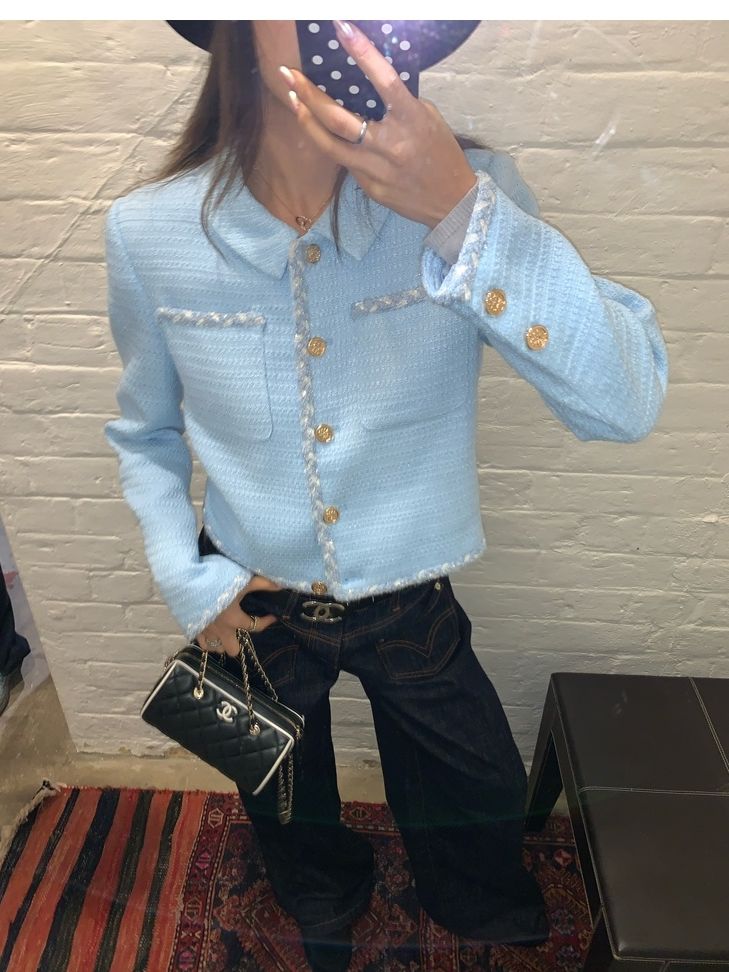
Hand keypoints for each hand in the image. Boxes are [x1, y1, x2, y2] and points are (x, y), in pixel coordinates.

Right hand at [197, 574, 283, 658]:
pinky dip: (208, 640)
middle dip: (238, 642)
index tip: (272, 617)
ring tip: (224, 630)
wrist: (186, 581)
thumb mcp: (242, 580)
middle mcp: (221, 630)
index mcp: (235, 619)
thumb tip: (281, 585)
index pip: (256, 627)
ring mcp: (206, 632)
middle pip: (233, 650)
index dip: (267, 622)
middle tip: (238, 629)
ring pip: (217, 649)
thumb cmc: (216, 581)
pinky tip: (210, 630)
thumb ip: (262, 584)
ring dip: (222, 642)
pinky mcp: (193, 629)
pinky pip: (202, 644)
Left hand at [279, 20, 476, 229]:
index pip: (384, 80)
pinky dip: (330, 143)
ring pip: (329, 144)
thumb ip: (399, 103)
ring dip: (306, 119)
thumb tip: (369, 85)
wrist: (451, 202)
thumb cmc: (441, 154)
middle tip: (288, 74)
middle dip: (309, 94)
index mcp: (411, 119)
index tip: (341, 28)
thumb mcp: (427, 119)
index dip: (362, 52)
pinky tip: (319, 129)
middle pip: (338, 119)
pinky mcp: (369, 187)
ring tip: (292, 98)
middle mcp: (390, 145)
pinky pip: (344, 162)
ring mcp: (376, 169)